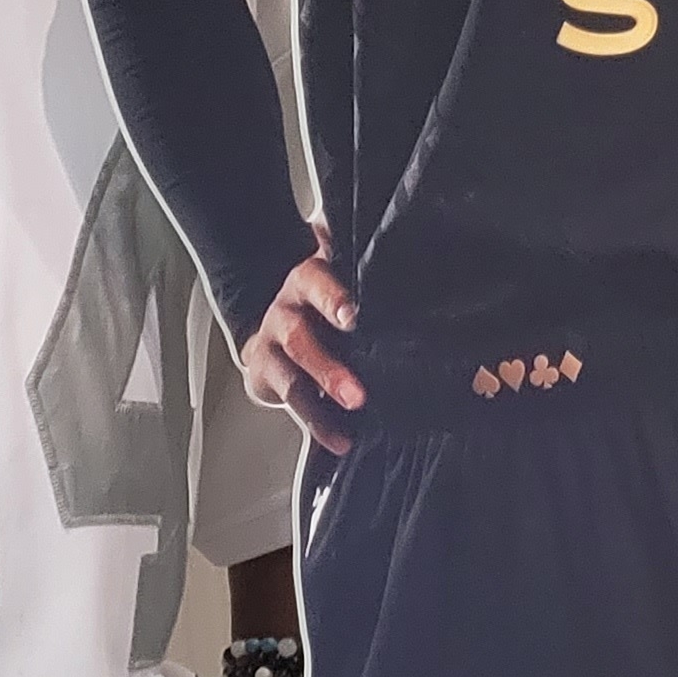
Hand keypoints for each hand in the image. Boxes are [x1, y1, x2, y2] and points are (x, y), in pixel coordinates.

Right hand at [244, 226, 364, 455]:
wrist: (273, 312)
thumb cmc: (326, 295)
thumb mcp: (341, 268)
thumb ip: (366, 259)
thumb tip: (412, 236)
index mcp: (307, 279)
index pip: (317, 282)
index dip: (333, 300)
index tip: (354, 318)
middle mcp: (285, 312)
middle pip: (299, 338)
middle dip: (327, 368)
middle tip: (357, 394)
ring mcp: (271, 347)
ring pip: (290, 379)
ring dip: (318, 407)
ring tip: (346, 429)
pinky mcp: (264, 377)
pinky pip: (288, 404)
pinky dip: (316, 425)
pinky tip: (340, 441)